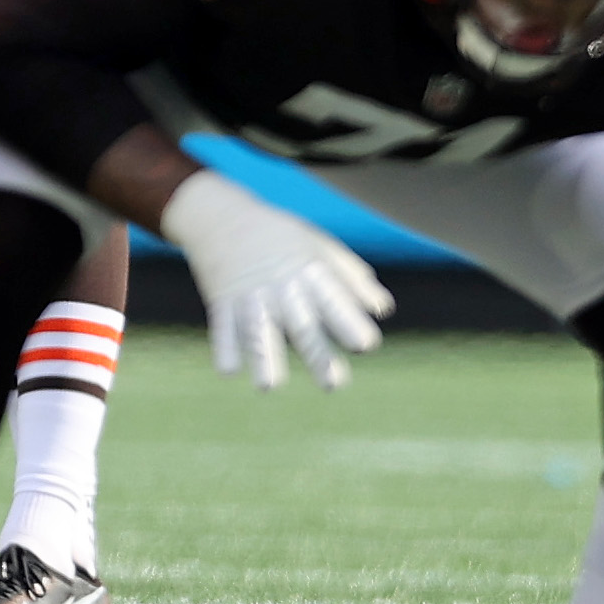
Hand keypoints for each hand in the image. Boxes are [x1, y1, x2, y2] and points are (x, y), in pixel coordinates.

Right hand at [158, 170, 391, 389]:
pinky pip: (222, 329)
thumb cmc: (281, 237)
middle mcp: (281, 286)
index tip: (366, 346)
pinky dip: (224, 348)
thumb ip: (351, 278)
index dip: (349, 322)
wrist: (222, 217)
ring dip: (264, 357)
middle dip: (317, 354)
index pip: (334, 300)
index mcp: (310, 272)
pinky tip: (231, 370)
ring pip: (257, 330)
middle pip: (301, 324)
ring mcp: (248, 295)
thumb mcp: (319, 247)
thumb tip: (382, 310)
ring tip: (269, 386)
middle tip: (334, 385)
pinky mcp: (221, 302)